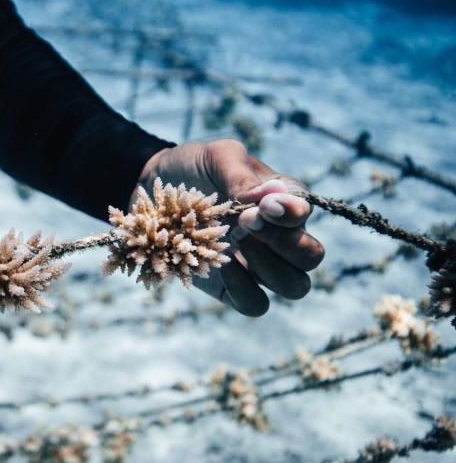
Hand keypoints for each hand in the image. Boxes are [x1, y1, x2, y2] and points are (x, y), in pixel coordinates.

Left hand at [135, 140, 324, 315]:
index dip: (292, 213)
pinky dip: (244, 289)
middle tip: (245, 221)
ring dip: (269, 268)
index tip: (264, 205)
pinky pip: (255, 304)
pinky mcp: (232, 287)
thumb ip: (242, 177)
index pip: (306, 213)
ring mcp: (257, 266)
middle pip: (310, 256)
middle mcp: (278, 236)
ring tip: (235, 242)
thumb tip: (273, 195)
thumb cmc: (191, 168)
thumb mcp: (216, 158)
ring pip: (293, 286)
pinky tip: (219, 266)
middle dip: (285, 242)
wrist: (150, 190)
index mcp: (283, 200)